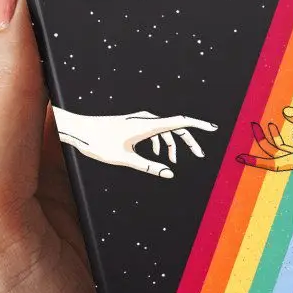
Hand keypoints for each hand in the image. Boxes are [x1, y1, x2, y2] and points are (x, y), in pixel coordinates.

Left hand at [52, 107, 217, 178]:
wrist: (79, 130)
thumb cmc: (99, 143)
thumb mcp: (125, 160)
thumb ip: (149, 167)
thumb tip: (169, 173)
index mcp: (147, 125)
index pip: (180, 122)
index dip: (198, 126)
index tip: (213, 129)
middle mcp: (145, 120)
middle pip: (175, 127)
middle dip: (188, 141)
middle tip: (200, 155)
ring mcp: (138, 120)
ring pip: (163, 129)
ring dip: (171, 145)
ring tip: (173, 161)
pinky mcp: (131, 124)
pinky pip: (153, 130)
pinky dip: (159, 142)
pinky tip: (155, 155)